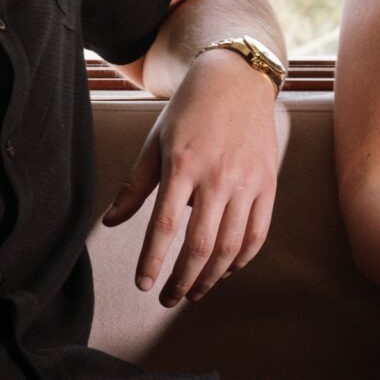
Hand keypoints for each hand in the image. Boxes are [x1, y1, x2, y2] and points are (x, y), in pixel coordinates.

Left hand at [102, 50, 287, 306]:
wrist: (236, 80)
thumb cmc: (189, 112)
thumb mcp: (155, 143)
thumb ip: (135, 186)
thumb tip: (110, 223)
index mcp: (183, 165)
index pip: (164, 227)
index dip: (153, 261)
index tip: (143, 284)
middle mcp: (217, 177)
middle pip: (201, 246)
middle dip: (182, 280)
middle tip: (168, 299)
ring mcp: (247, 182)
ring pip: (230, 246)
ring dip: (211, 277)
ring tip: (194, 291)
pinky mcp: (268, 183)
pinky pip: (258, 232)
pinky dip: (242, 258)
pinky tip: (226, 269)